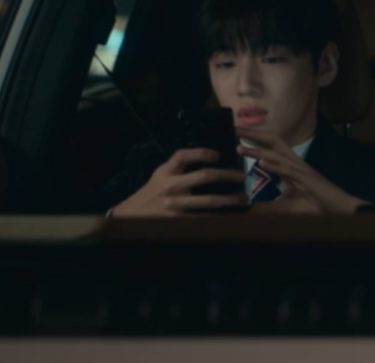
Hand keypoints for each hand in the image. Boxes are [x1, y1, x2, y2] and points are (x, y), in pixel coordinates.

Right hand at [110, 148, 247, 216]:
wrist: (131, 217)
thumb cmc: (151, 194)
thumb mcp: (160, 175)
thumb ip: (178, 168)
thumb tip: (208, 159)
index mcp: (165, 172)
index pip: (183, 156)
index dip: (202, 152)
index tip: (218, 155)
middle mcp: (171, 187)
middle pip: (204, 176)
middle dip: (227, 175)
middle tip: (242, 177)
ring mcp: (176, 206)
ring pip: (209, 201)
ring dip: (230, 199)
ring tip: (243, 198)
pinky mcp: (180, 222)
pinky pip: (204, 218)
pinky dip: (220, 216)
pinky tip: (232, 215)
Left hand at [236, 127, 368, 214]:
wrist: (340, 211)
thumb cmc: (317, 206)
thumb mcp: (286, 207)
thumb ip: (267, 207)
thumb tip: (247, 208)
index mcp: (290, 167)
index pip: (271, 148)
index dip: (255, 139)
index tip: (236, 134)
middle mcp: (295, 164)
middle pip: (274, 142)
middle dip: (254, 135)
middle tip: (234, 129)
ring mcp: (302, 170)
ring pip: (278, 154)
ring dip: (258, 150)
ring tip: (239, 146)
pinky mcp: (308, 179)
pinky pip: (289, 170)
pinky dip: (275, 165)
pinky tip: (261, 162)